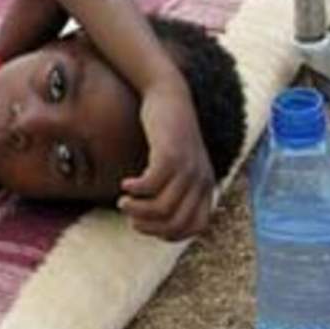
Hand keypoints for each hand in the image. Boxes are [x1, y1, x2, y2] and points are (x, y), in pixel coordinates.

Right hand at [118, 81, 214, 240]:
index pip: (195, 227)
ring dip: (137, 210)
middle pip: (176, 222)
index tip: (148, 224)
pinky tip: (125, 183)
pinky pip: (152, 185)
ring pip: (163, 208)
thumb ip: (176, 186)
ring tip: (123, 201)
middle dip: (149, 226)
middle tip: (130, 217)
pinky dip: (135, 190)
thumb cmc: (169, 132)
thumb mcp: (179, 163)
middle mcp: (201, 180)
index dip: (169, 233)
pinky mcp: (170, 154)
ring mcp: (187, 168)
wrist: (170, 95)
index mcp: (206, 186)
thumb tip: (156, 215)